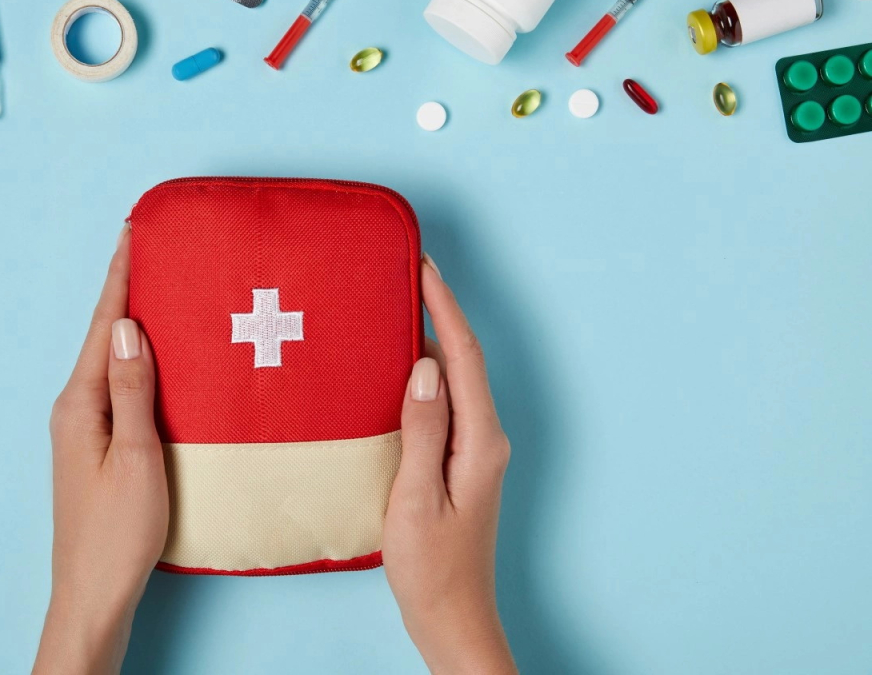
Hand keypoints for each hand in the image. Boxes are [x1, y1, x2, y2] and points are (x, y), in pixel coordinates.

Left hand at [34, 226, 168, 674]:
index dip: (120, 278)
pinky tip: (154, 358)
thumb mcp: (137, 457)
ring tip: (156, 289)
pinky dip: (135, 362)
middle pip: (103, 337)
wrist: (93, 593)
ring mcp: (82, 429)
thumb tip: (130, 328)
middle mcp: (74, 409)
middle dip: (126, 291)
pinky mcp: (95, 447)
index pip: (105, 327)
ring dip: (132, 325)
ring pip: (110, 362)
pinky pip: (116, 387)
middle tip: (149, 249)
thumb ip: (132, 390)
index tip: (131, 234)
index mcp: (80, 404)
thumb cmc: (118, 532)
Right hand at [383, 255, 515, 673]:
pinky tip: (399, 367)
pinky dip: (424, 373)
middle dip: (439, 310)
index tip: (423, 266)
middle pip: (463, 360)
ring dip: (431, 339)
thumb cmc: (431, 567)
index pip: (463, 357)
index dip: (444, 306)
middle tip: (405, 272)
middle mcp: (485, 437)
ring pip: (454, 378)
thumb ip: (422, 430)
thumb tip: (424, 366)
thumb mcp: (417, 498)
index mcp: (479, 441)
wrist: (452, 617)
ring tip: (397, 305)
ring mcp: (475, 449)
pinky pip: (444, 402)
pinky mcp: (460, 460)